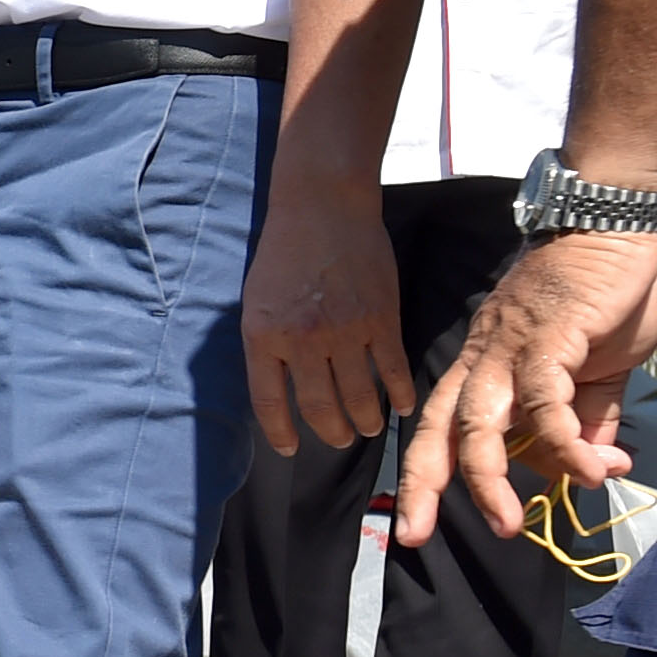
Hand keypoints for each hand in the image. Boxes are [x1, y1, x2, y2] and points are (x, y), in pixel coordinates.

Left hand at [243, 177, 415, 453]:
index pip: (269, 402)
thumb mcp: (255, 301)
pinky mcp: (380, 319)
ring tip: (367, 428)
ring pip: (358, 395)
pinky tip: (401, 406)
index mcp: (262, 336)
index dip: (280, 432)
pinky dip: (398, 393)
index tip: (290, 449)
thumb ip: (265, 342)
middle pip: (318, 406)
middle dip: (330, 432)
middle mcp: (301, 340)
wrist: (322, 207)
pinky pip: (391, 369)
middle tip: (339, 440)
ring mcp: (344, 331)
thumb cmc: (283, 252)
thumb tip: (277, 385)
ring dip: (365, 419)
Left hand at [394, 230, 656, 544]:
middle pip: (438, 427)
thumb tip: (596, 469)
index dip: (426, 474)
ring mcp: (513, 347)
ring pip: (480, 420)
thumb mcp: (594, 373)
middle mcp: (485, 359)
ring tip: (509, 525)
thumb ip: (588, 421)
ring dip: (490, 478)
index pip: (441, 426)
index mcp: (486, 367)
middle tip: (413, 536)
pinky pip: (546, 399)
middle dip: (421, 485)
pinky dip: (564, 441)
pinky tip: (590, 470)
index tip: (413, 523)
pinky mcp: (551, 336)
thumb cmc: (601, 295)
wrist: (617, 224)